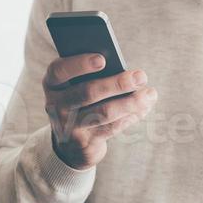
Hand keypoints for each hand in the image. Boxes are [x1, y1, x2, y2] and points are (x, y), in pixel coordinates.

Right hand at [42, 52, 157, 169]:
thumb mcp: (76, 86)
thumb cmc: (80, 102)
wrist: (70, 143)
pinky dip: (131, 116)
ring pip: (104, 113)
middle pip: (88, 92)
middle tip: (141, 76)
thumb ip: (92, 76)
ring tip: (150, 94)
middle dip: (117, 84)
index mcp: (52, 84)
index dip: (79, 64)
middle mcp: (55, 105)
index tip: (102, 59)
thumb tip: (125, 70)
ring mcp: (69, 126)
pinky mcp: (85, 142)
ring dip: (130, 102)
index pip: (59, 70)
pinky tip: (145, 107)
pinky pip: (112, 127)